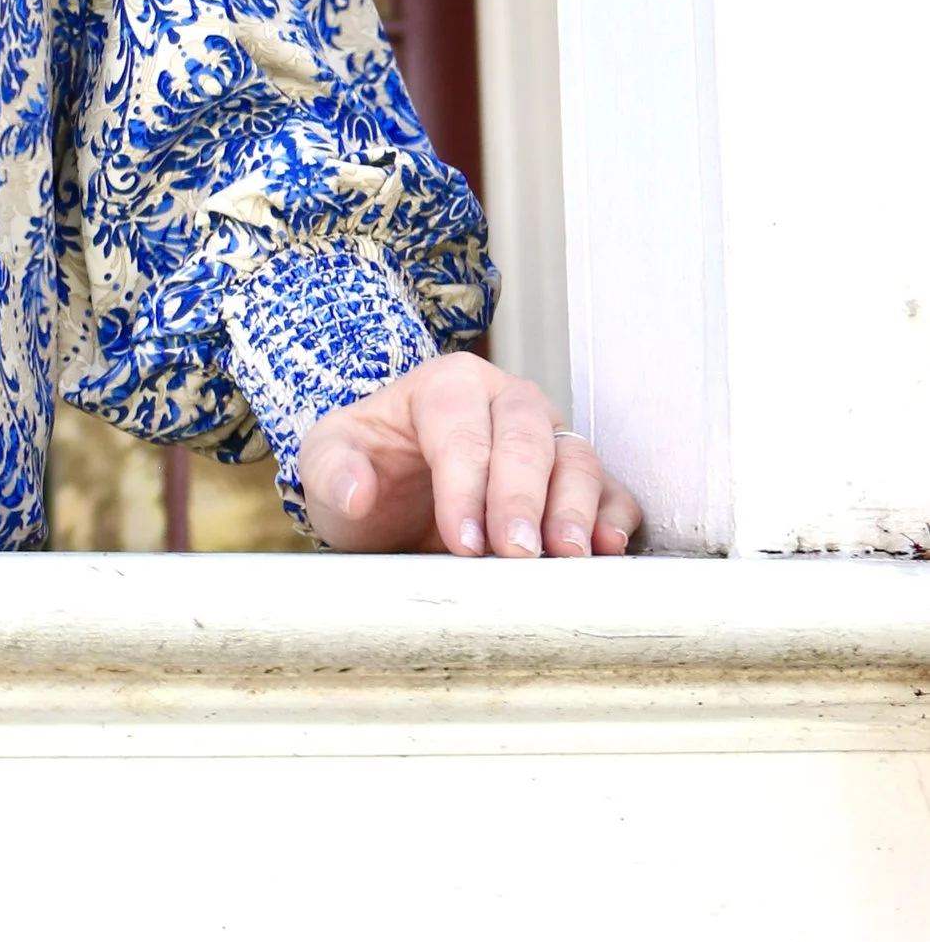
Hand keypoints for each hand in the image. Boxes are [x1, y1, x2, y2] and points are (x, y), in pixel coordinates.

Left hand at [295, 351, 639, 556]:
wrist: (396, 499)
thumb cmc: (367, 472)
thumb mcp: (327, 465)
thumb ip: (330, 468)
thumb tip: (357, 491)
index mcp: (446, 384)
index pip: (462, 429)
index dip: (466, 484)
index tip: (463, 542)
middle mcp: (506, 401)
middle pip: (527, 437)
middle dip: (522, 497)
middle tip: (517, 553)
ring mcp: (548, 438)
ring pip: (577, 459)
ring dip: (575, 509)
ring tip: (566, 557)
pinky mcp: (575, 481)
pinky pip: (611, 491)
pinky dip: (615, 518)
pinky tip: (608, 551)